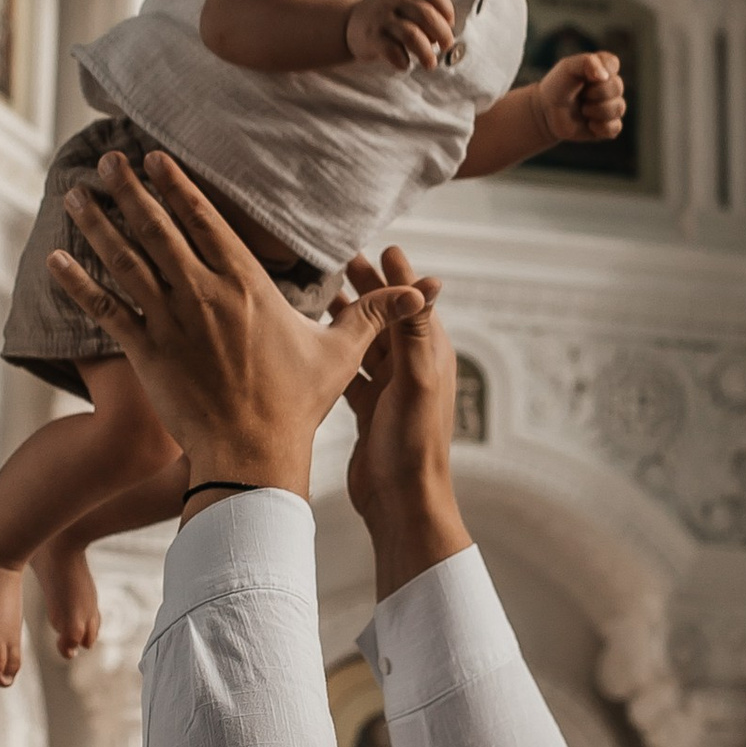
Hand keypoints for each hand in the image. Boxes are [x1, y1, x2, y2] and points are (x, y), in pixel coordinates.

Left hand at [48, 154, 423, 500]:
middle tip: (107, 158)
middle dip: (130, 190)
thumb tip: (421, 293)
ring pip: (126, 261)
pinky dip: (78, 283)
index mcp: (247, 284)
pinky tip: (54, 258)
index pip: (206, 220)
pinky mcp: (146, 354)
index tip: (153, 158)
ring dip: (98, 224)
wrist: (252, 456)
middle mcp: (205, 294)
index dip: (177, 185)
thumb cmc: (295, 406)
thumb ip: (371, 314)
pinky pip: (105, 310)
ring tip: (76, 194)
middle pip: (159, 229)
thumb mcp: (338, 353)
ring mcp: (171, 323)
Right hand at [341, 252, 471, 594]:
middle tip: (344, 259)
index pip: (413, 303)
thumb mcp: (414, 381)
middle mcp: (413, 369)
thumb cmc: (412, 444)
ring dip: (350, 316)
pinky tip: (315, 339)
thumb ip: (415, 332)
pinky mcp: (370, 409)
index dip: (397, 275)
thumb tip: (424, 281)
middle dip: (370, 288)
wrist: (400, 501)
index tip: (379, 246)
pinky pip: (351, 369)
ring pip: (367, 342)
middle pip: (389, 317)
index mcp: (430, 356)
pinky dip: (337, 351)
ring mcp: (390, 390)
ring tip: (324, 290)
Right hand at [345, 0, 456, 73]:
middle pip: (425, 14)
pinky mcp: (372, 38)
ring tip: (430, 64)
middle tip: (446, 47)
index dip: (446, 9)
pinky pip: (391, 50)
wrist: (348, 22)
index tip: (449, 24)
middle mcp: (394, 2)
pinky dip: (402, 60)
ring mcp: (382, 19)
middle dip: (442, 33)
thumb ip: (425, 15)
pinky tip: (405, 65)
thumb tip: (444, 39)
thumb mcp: (403, 5)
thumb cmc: (387, 17)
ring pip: (411, 34)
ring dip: (425, 52)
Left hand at [538, 46, 624, 142]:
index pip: (613, 63)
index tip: (583, 76)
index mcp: (604, 68)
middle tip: (580, 95)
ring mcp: (611, 106)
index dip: (598, 71)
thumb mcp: (568, 67)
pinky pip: (615, 127)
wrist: (546, 113)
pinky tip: (588, 124)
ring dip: (595, 110)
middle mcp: (611, 86)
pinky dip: (600, 127)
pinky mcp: (608, 126)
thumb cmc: (558, 86)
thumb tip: (605, 76)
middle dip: (594, 93)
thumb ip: (587, 62)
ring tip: (582, 109)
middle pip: (617, 88)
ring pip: (618, 108)